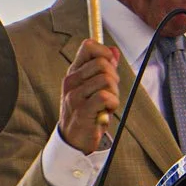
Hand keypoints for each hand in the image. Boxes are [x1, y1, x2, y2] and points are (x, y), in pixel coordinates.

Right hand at [58, 38, 120, 153]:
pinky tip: (107, 110)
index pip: (88, 46)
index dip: (105, 52)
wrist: (74, 138)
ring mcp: (75, 95)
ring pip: (106, 79)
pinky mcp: (82, 110)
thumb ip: (104, 68)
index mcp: (74, 72)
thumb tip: (114, 50)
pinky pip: (105, 97)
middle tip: (111, 91)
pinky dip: (113, 103)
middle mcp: (71, 81)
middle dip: (114, 77)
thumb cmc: (87, 111)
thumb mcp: (94, 87)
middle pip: (102, 63)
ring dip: (114, 92)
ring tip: (108, 103)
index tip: (111, 67)